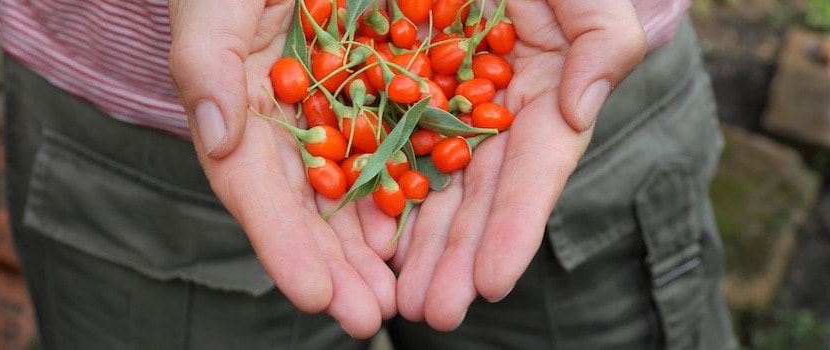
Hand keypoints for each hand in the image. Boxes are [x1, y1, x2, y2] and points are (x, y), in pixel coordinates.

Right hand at [167, 0, 397, 337]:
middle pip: (307, 205)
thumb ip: (205, 63)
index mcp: (239, 106)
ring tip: (400, 298)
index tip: (313, 296)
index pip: (254, 187)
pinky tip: (426, 229)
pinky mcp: (378, 87)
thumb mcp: (215, 2)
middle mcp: (285, 120)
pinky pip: (396, 143)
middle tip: (368, 319)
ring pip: (353, 187)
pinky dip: (409, 189)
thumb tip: (215, 137)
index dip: (280, 242)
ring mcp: (333, 108)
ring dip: (374, 247)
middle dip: (335, 266)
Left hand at [392, 0, 646, 330]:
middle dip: (457, 257)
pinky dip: (373, 194)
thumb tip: (582, 110)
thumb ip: (604, 37)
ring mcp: (441, 104)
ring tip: (399, 300)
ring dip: (415, 245)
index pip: (534, 170)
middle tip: (435, 314)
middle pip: (477, 195)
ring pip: (427, 183)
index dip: (516, 225)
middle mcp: (493, 111)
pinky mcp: (391, 90)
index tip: (492, 281)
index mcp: (543, 92)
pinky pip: (379, 146)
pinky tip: (363, 241)